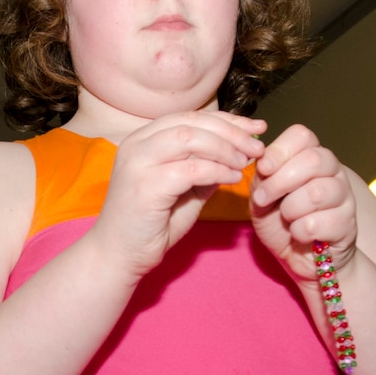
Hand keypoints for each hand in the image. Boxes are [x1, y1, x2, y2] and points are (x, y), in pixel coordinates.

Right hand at [84, 110, 265, 280]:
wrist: (119, 256)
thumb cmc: (150, 225)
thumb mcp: (184, 190)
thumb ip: (204, 168)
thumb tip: (238, 153)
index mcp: (143, 139)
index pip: (191, 117)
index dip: (228, 120)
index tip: (256, 128)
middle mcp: (137, 144)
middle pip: (192, 122)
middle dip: (231, 132)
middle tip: (257, 147)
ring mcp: (138, 163)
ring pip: (190, 139)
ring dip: (225, 149)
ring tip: (246, 163)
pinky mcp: (144, 186)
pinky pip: (190, 170)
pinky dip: (217, 171)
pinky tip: (232, 179)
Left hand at [249, 124, 358, 281]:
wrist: (299, 258)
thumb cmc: (281, 224)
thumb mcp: (262, 197)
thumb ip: (262, 177)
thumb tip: (262, 160)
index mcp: (311, 157)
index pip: (302, 135)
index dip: (279, 150)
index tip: (263, 169)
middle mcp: (332, 172)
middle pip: (313, 159)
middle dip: (280, 181)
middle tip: (264, 199)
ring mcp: (344, 197)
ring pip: (316, 192)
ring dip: (290, 209)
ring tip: (287, 219)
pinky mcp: (347, 224)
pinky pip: (317, 222)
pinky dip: (299, 231)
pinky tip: (300, 234)